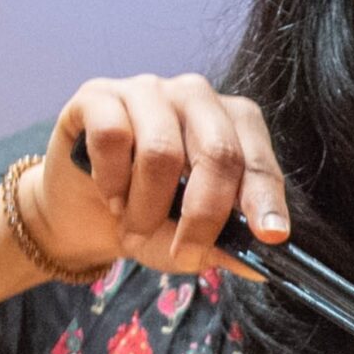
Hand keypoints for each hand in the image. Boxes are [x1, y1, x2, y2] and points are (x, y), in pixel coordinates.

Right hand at [38, 74, 288, 276]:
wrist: (83, 210)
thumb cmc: (148, 215)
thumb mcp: (189, 239)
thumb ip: (223, 245)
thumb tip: (256, 264)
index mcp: (232, 123)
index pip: (257, 159)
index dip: (265, 199)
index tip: (269, 235)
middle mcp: (196, 96)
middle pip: (218, 152)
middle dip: (203, 213)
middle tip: (184, 252)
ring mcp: (147, 90)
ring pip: (161, 151)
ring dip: (147, 207)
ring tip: (134, 227)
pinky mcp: (98, 96)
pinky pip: (112, 136)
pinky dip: (111, 180)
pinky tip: (111, 196)